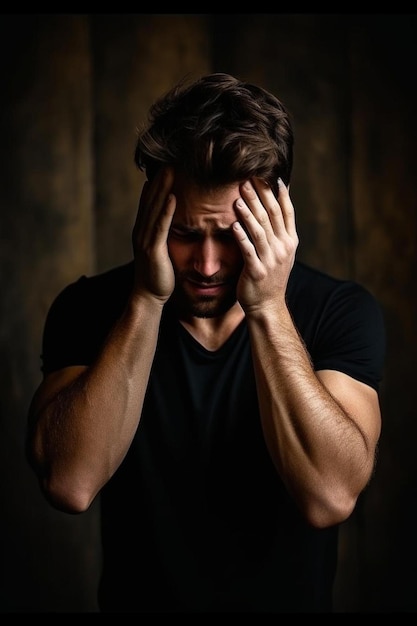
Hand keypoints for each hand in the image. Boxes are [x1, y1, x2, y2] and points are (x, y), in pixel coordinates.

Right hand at [131, 167, 175, 302]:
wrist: (149, 297)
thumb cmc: (158, 275)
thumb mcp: (160, 251)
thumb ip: (162, 236)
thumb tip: (170, 224)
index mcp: (143, 231)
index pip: (149, 202)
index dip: (156, 184)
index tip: (166, 166)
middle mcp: (141, 232)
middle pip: (150, 200)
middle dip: (159, 180)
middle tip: (169, 160)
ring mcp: (145, 240)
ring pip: (154, 209)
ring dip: (162, 189)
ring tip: (170, 171)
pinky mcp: (153, 250)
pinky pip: (160, 226)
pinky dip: (166, 210)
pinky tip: (172, 197)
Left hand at [232, 177, 298, 312]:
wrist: (267, 305)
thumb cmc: (270, 276)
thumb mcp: (281, 252)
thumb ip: (280, 230)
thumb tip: (278, 205)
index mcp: (289, 241)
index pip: (286, 212)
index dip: (279, 193)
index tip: (271, 176)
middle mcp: (283, 248)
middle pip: (272, 216)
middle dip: (260, 197)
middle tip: (248, 180)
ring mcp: (271, 260)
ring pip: (260, 231)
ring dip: (249, 213)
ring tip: (239, 198)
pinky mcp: (257, 271)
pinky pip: (248, 250)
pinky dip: (241, 237)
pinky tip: (233, 225)